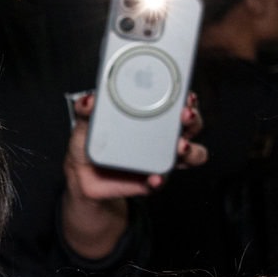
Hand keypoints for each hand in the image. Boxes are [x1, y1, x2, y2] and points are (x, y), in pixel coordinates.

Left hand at [60, 93, 204, 259]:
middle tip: (185, 115)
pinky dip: (159, 179)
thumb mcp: (85, 123)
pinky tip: (153, 178)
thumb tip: (89, 100)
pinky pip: (162, 181)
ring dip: (191, 150)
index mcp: (151, 116)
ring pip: (191, 154)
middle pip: (191, 125)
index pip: (176, 104)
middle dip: (194, 120)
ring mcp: (161, 159)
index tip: (188, 96)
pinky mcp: (151, 180)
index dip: (187, 99)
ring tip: (180, 147)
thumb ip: (86, 110)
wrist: (84, 176)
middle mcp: (162, 136)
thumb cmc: (91, 143)